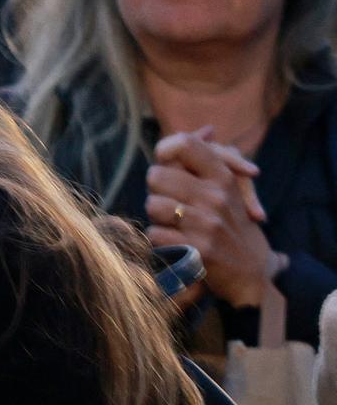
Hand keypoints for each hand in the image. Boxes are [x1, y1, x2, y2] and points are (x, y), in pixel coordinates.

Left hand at [145, 127, 275, 307]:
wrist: (252, 274)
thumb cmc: (232, 226)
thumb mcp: (227, 190)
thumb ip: (207, 160)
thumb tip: (206, 129)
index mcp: (223, 177)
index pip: (183, 143)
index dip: (164, 151)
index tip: (166, 164)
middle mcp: (216, 196)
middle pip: (155, 176)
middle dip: (156, 192)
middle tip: (171, 204)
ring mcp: (208, 223)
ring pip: (152, 206)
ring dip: (157, 218)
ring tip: (175, 226)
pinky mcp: (199, 250)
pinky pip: (155, 235)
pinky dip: (159, 242)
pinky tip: (175, 246)